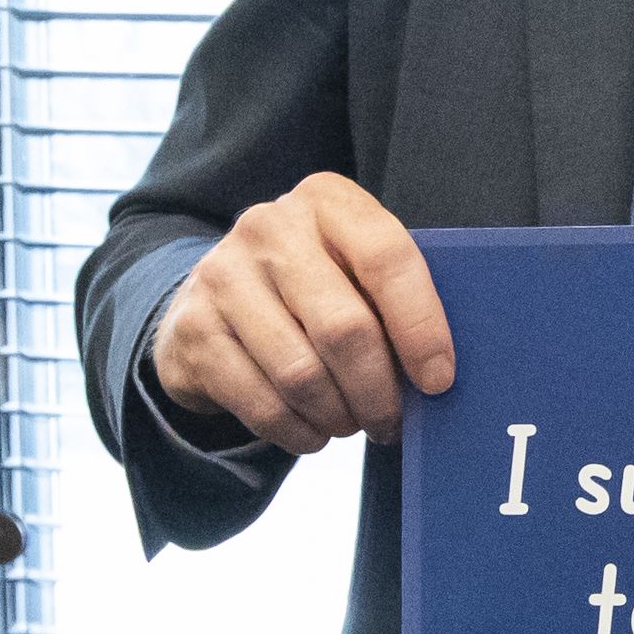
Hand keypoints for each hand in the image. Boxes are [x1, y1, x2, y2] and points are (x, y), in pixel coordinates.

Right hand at [149, 172, 453, 453]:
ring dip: (338, 416)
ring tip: (353, 424)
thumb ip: (395, 295)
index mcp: (328, 200)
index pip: (388, 260)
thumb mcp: (353, 266)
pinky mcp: (192, 328)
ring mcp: (222, 276)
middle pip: (344, 328)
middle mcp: (269, 227)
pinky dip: (296, 431)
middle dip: (379, 390)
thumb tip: (442, 372)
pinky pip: (259, 402)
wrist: (215, 295)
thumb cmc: (316, 284)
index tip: (438, 380)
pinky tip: (312, 433)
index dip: (421, 327)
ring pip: (301, 374)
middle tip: (392, 421)